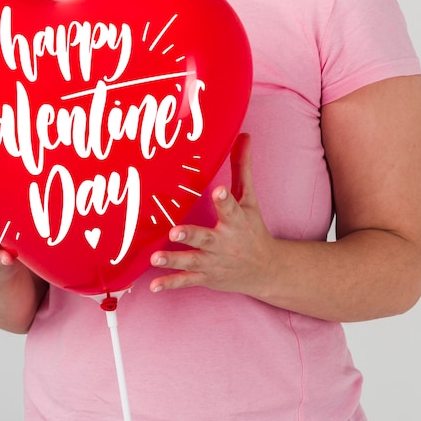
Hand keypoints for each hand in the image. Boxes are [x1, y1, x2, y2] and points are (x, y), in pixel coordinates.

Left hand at [149, 133, 276, 296]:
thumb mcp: (250, 199)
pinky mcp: (206, 277)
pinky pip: (187, 281)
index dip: (223, 199)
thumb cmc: (253, 228)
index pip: (230, 207)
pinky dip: (171, 283)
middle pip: (206, 238)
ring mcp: (214, 261)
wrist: (267, 270)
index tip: (217, 191)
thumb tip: (245, 135)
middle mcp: (224, 242)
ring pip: (192, 261)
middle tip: (175, 231)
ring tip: (155, 258)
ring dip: (174, 260)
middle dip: (191, 235)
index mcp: (235, 220)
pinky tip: (154, 286)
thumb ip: (242, 168)